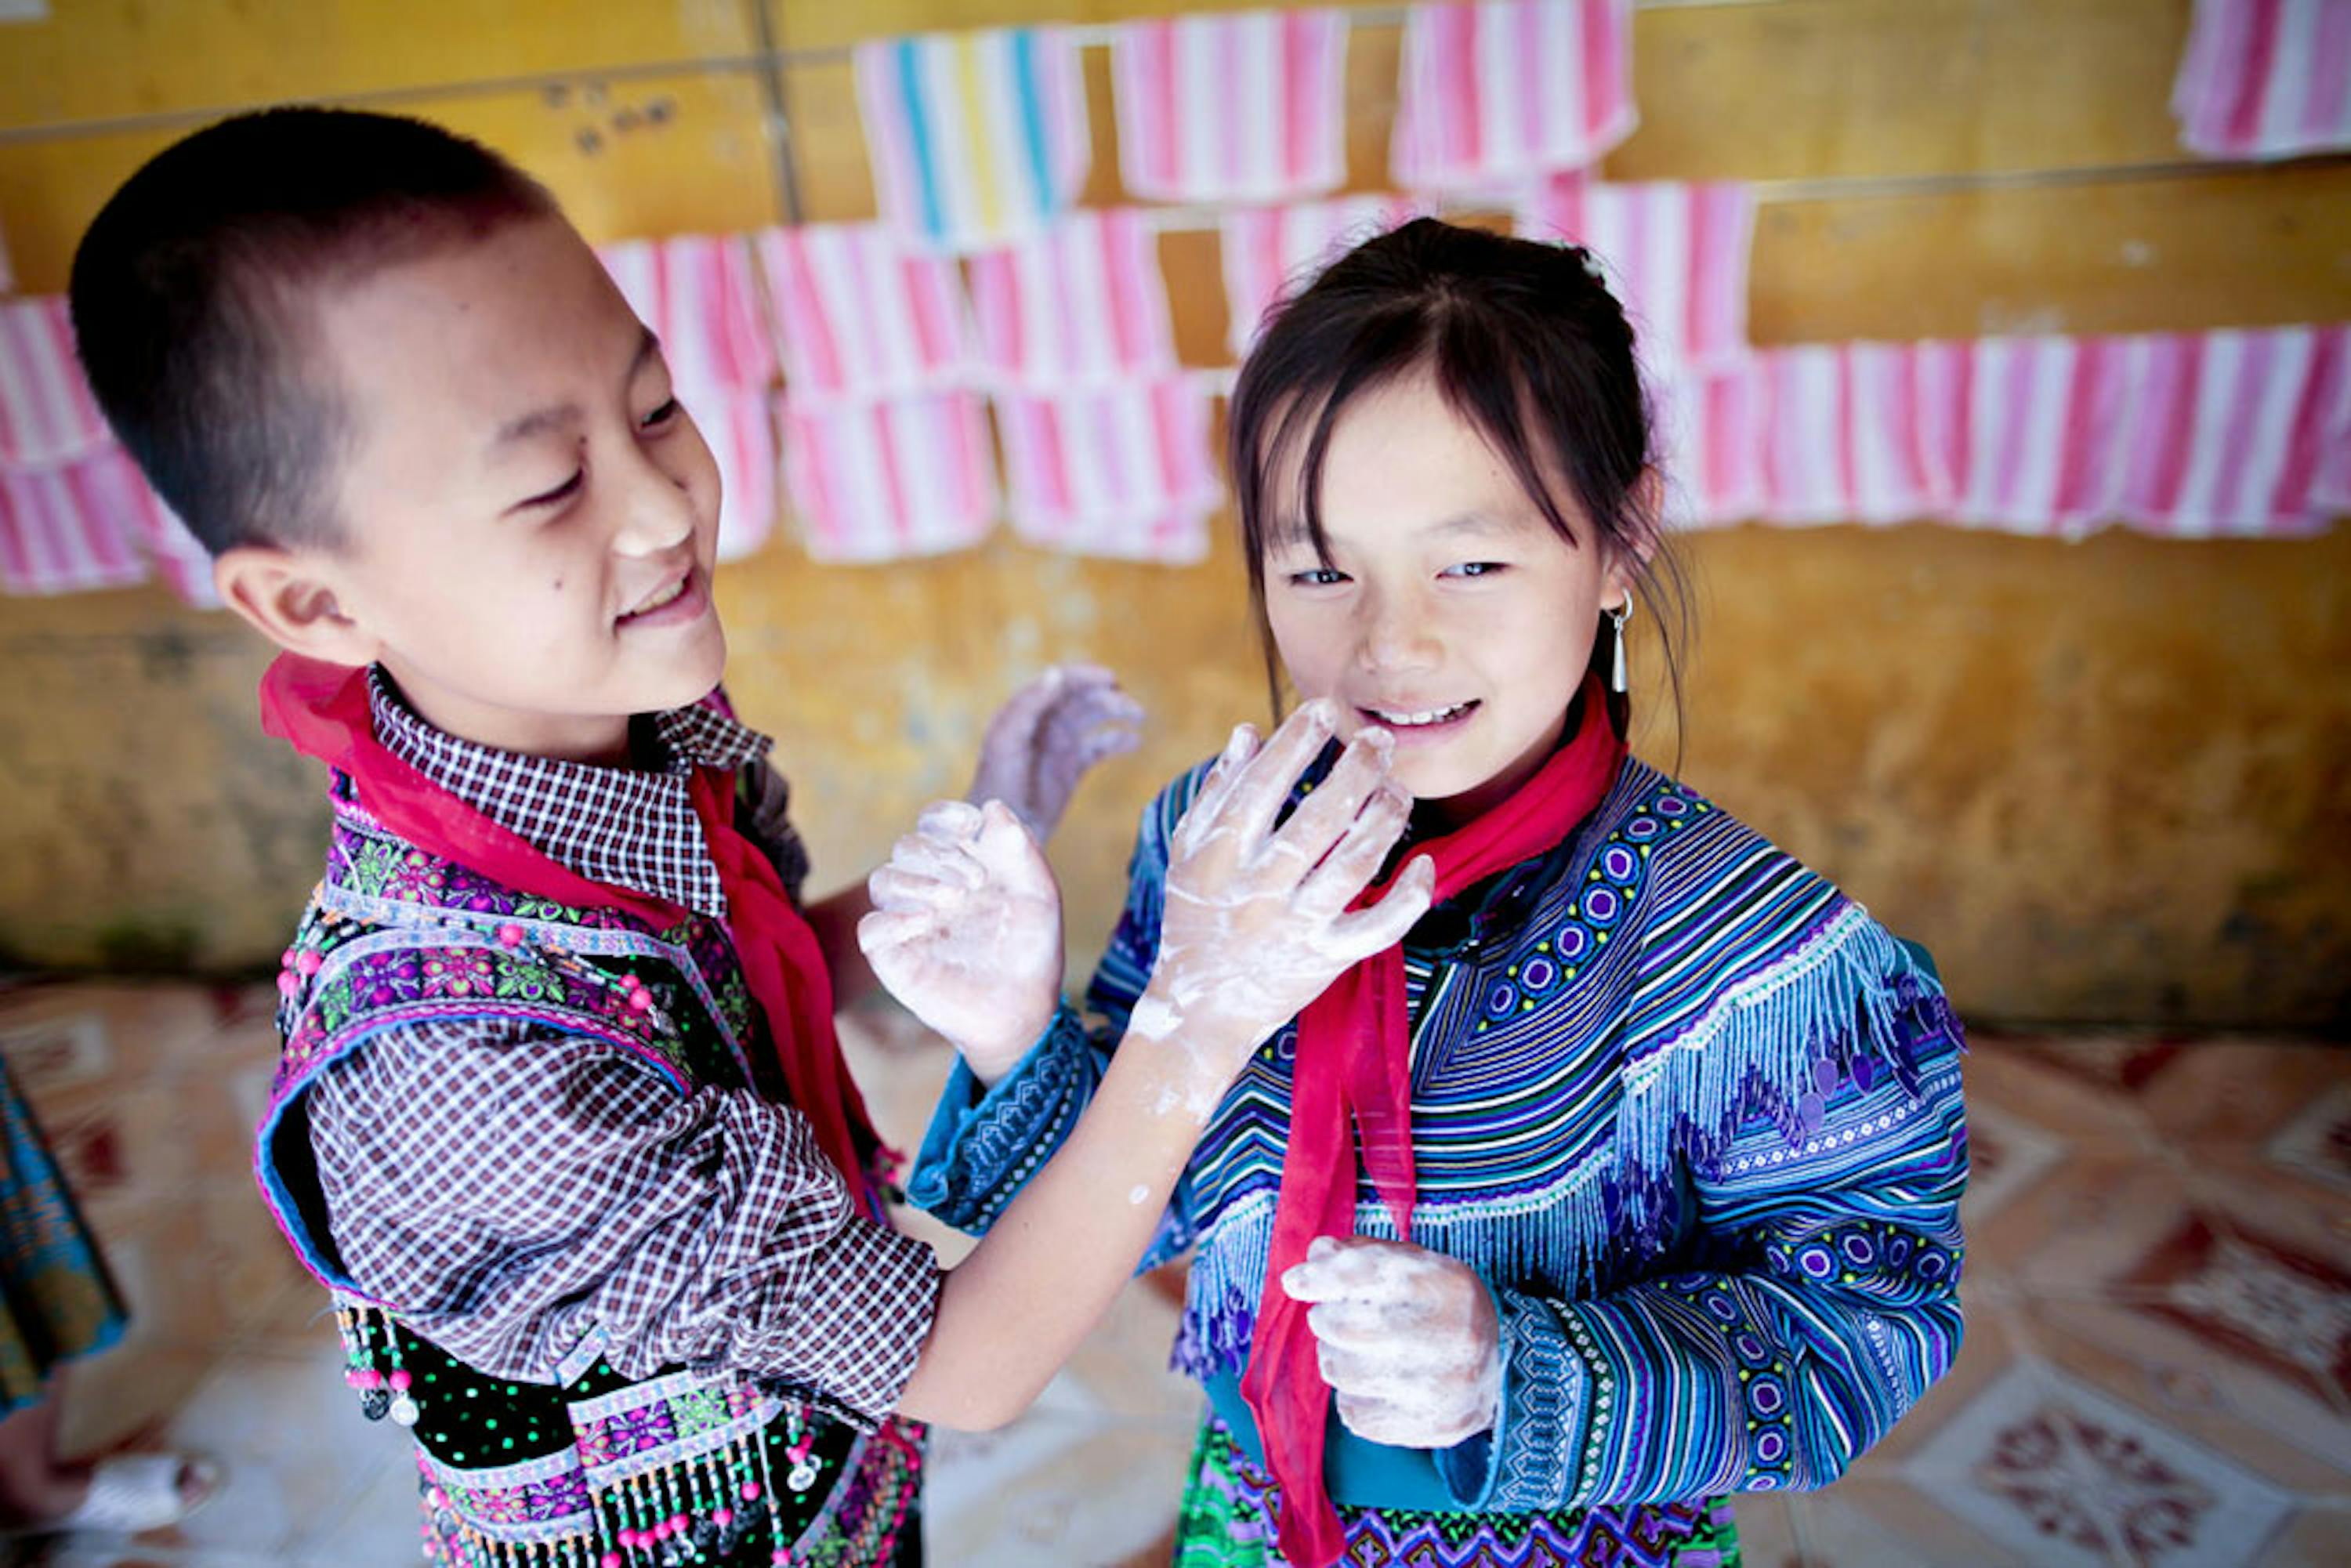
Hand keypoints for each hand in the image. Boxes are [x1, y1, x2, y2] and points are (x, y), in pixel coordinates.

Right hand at [857, 799, 1062, 1081]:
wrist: (1024, 1008)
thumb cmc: (1032, 949)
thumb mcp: (1038, 894)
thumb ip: (1020, 849)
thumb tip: (993, 806)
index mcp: (960, 864)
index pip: (933, 823)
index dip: (944, 816)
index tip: (971, 825)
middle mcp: (930, 888)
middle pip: (908, 846)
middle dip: (939, 853)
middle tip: (976, 881)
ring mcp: (909, 921)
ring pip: (882, 879)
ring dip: (915, 881)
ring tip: (952, 899)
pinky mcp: (894, 956)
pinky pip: (871, 928)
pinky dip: (891, 918)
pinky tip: (924, 922)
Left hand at [968, 665, 1144, 841]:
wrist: (1003, 829)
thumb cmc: (997, 783)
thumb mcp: (1008, 740)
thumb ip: (1030, 706)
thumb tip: (1056, 673)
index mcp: (1026, 711)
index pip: (1059, 682)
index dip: (1085, 676)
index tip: (1110, 679)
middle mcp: (1044, 723)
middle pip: (1081, 698)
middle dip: (1107, 696)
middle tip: (1131, 704)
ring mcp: (1059, 744)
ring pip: (1093, 718)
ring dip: (1116, 712)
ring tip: (1139, 715)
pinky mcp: (1071, 768)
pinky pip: (1098, 747)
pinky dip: (1117, 741)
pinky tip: (1134, 741)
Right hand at [1126, 700, 1435, 1115]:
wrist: (1201, 1009)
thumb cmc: (1196, 916)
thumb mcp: (1190, 853)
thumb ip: (1217, 791)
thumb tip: (1248, 731)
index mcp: (1218, 857)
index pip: (1261, 786)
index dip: (1296, 743)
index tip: (1324, 709)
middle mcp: (1257, 890)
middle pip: (1317, 821)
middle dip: (1354, 771)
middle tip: (1378, 739)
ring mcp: (1295, 926)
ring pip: (1352, 866)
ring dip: (1383, 820)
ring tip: (1397, 787)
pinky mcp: (1327, 958)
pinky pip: (1378, 928)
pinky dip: (1407, 898)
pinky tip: (1424, 863)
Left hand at [1282, 1235, 1501, 1448]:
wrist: (1501, 1364)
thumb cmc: (1439, 1306)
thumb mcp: (1411, 1264)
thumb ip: (1359, 1255)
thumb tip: (1313, 1259)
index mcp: (1446, 1283)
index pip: (1369, 1273)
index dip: (1322, 1278)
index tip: (1295, 1283)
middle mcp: (1451, 1336)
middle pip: (1347, 1328)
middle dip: (1325, 1320)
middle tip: (1330, 1317)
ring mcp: (1444, 1389)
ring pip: (1344, 1373)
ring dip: (1334, 1358)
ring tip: (1355, 1350)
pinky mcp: (1433, 1429)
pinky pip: (1356, 1414)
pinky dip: (1352, 1397)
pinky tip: (1375, 1384)